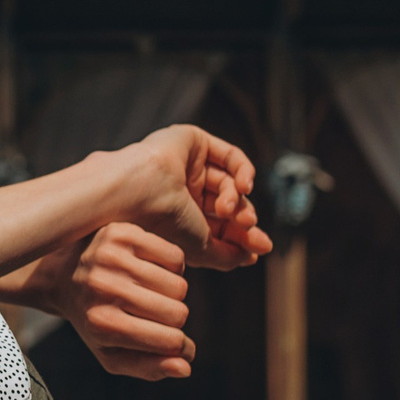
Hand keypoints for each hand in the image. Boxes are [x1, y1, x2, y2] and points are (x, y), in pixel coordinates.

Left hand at [14, 224, 198, 379]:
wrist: (63, 276)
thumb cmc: (95, 321)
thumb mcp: (113, 354)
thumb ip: (149, 368)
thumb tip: (185, 368)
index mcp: (102, 324)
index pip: (170, 341)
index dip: (179, 346)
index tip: (173, 342)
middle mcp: (104, 288)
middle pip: (178, 312)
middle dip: (174, 318)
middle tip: (153, 314)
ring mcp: (112, 257)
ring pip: (180, 285)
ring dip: (172, 292)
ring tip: (149, 292)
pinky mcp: (121, 233)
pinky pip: (175, 256)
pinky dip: (171, 267)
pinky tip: (150, 270)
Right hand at [113, 127, 272, 271]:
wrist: (139, 193)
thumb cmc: (161, 222)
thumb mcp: (201, 248)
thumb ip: (227, 256)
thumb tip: (251, 257)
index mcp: (179, 216)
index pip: (220, 226)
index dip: (242, 237)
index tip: (260, 249)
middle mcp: (184, 191)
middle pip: (228, 204)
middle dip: (244, 218)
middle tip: (248, 227)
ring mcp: (189, 166)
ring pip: (230, 183)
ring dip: (239, 199)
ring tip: (232, 211)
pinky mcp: (194, 142)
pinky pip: (231, 156)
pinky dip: (245, 171)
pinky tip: (244, 185)